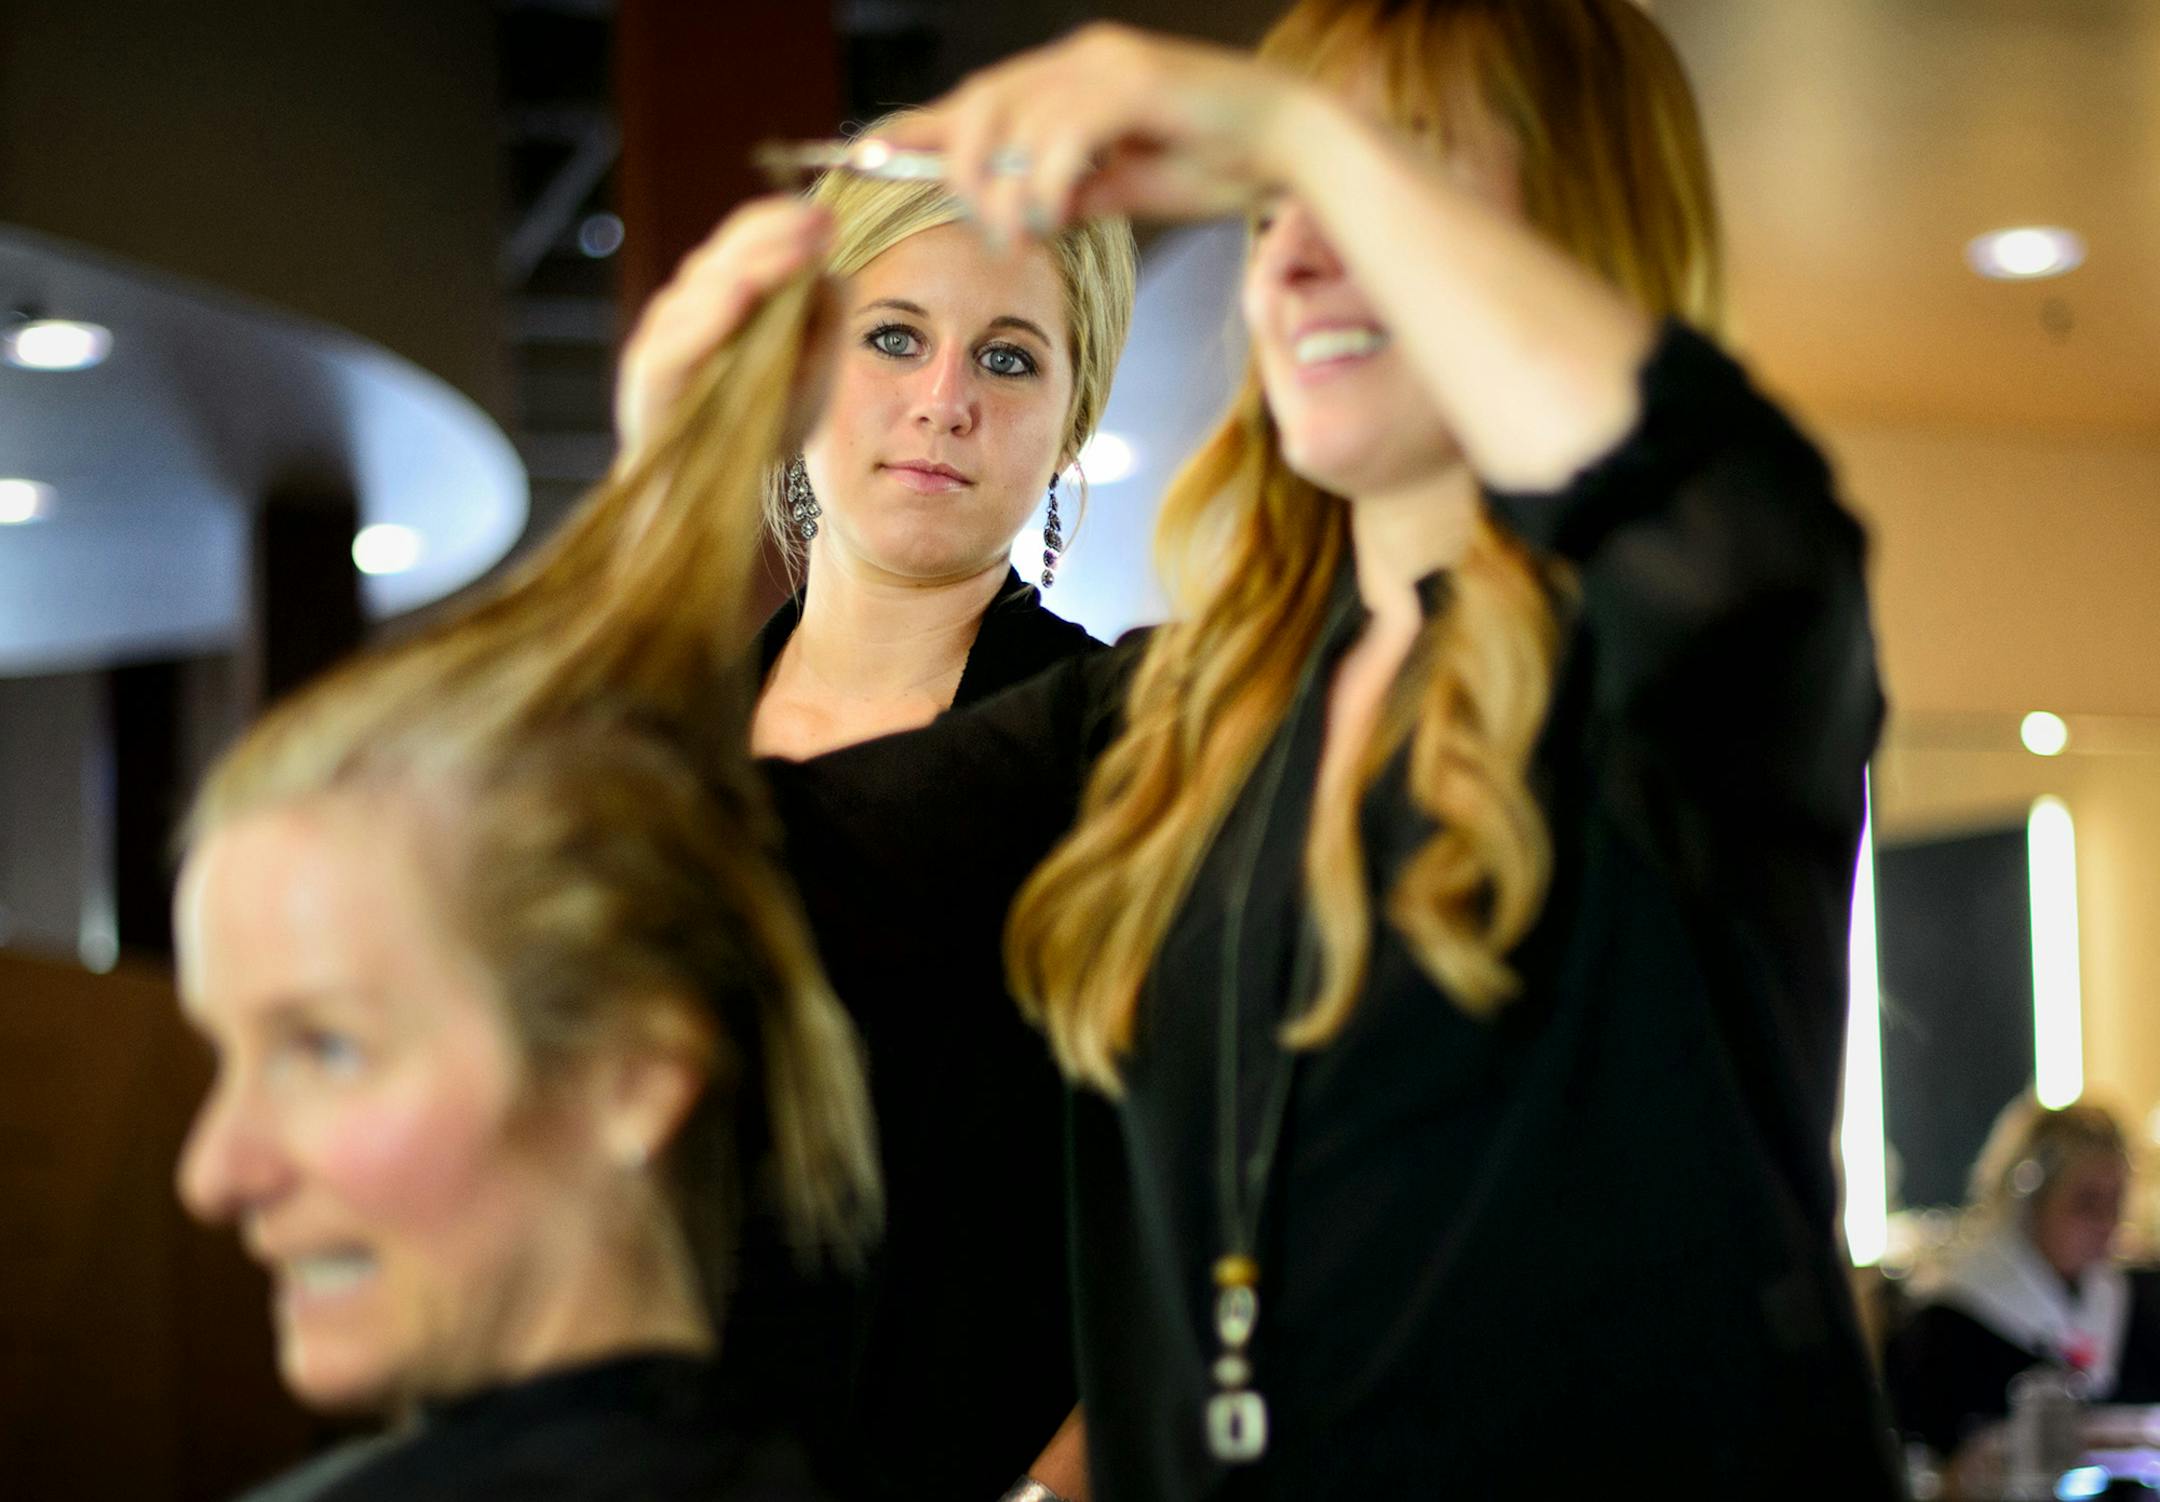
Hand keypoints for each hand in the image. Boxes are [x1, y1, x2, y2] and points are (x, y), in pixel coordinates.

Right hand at [616, 194, 835, 461]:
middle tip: (818, 226)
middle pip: (729, 252)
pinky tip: (741, 296)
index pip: (751, 239)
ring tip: (792, 254)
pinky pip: (678, 339)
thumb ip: (825, 327)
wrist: (705, 492)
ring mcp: (668, 335)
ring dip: (752, 264)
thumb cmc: (757, 428)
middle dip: (777, 236)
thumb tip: (835, 271)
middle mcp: (694, 304)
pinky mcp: (651, 374)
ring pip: (704, 286)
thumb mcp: (810, 378)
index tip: (829, 219)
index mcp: (729, 294)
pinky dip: (709, 317)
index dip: (787, 223)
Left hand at [882, 23, 1315, 245]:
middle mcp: (1082, 57)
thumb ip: (1072, 194)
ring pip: (1014, 120)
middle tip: (978, 227)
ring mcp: (1107, 64)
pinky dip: (1045, 179)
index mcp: (1074, 74)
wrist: (1293, 147)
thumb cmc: (1219, 165)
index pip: (982, 98)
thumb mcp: (1127, 190)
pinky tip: (1053, 214)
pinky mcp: (1134, 83)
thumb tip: (1024, 214)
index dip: (925, 127)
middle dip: (958, 168)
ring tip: (1017, 234)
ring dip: (1003, 188)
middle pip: (981, 102)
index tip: (873, 158)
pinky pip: (1062, 133)